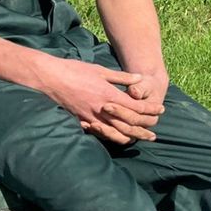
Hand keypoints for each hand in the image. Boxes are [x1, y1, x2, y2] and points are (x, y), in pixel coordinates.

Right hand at [33, 55, 162, 144]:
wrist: (50, 78)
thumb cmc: (74, 70)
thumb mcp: (100, 70)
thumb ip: (121, 77)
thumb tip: (139, 79)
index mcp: (109, 95)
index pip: (137, 107)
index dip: (150, 110)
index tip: (160, 110)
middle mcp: (103, 109)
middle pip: (129, 124)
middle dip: (144, 129)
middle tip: (154, 135)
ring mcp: (91, 117)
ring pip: (116, 133)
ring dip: (130, 138)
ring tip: (139, 141)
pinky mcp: (81, 121)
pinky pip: (100, 133)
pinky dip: (111, 137)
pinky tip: (116, 138)